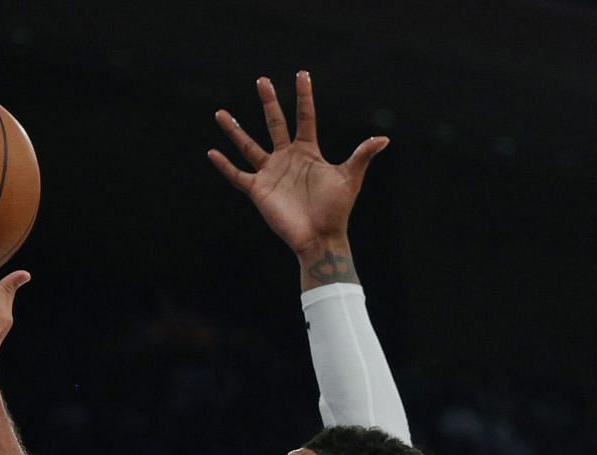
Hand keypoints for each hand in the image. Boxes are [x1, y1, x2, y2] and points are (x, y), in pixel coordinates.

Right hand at [208, 70, 386, 265]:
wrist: (320, 237)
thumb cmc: (336, 210)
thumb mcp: (350, 178)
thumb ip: (362, 155)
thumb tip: (384, 139)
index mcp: (308, 152)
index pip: (305, 117)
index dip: (304, 96)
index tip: (301, 74)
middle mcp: (287, 159)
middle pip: (275, 123)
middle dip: (269, 102)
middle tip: (262, 80)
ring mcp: (271, 173)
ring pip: (248, 146)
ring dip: (234, 130)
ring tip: (220, 113)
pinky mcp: (258, 190)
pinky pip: (237, 175)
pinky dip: (224, 165)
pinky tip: (211, 152)